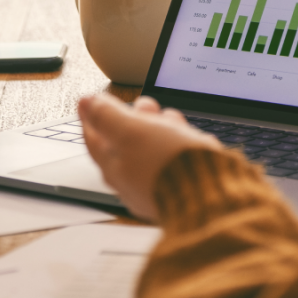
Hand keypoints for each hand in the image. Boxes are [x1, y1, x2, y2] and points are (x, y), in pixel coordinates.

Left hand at [78, 94, 221, 220]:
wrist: (211, 196)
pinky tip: (185, 134)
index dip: (91, 115)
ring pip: (151, 149)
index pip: (93, 138)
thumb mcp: (132, 131)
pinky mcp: (179, 187)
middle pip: (124, 143)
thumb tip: (86, 102)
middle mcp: (131, 181)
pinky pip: (172, 159)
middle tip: (142, 104)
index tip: (88, 101)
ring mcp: (155, 185)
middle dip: (133, 118)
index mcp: (113, 167)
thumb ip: (107, 116)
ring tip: (168, 115)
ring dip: (158, 127)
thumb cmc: (168, 166)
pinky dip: (176, 142)